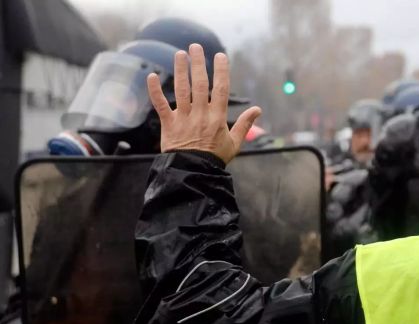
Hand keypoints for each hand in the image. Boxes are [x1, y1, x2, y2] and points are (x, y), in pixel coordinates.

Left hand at [147, 44, 261, 163]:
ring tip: (180, 54)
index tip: (220, 56)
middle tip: (196, 47)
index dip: (221, 71)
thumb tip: (258, 110)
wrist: (194, 172)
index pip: (221, 89)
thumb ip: (245, 125)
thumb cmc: (215, 158)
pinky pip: (160, 105)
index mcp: (217, 118)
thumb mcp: (235, 143)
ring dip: (180, 71)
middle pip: (200, 84)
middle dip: (198, 64)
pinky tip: (152, 76)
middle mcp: (200, 114)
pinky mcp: (168, 124)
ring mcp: (183, 118)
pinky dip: (154, 91)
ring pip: (181, 90)